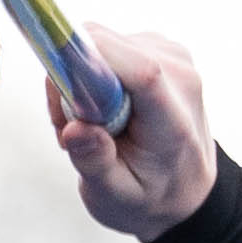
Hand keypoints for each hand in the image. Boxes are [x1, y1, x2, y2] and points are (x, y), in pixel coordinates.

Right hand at [54, 22, 219, 240]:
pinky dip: (94, 74)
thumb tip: (75, 129)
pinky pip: (107, 45)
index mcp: (175, 120)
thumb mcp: (116, 199)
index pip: (141, 71)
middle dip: (72, 80)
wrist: (186, 188)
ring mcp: (173, 55)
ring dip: (81, 81)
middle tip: (72, 129)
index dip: (92, 60)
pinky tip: (104, 109)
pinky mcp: (159, 46)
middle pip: (107, 49)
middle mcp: (181, 76)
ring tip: (92, 126)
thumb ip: (95, 164)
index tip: (55, 76)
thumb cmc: (149, 196)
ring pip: (100, 43)